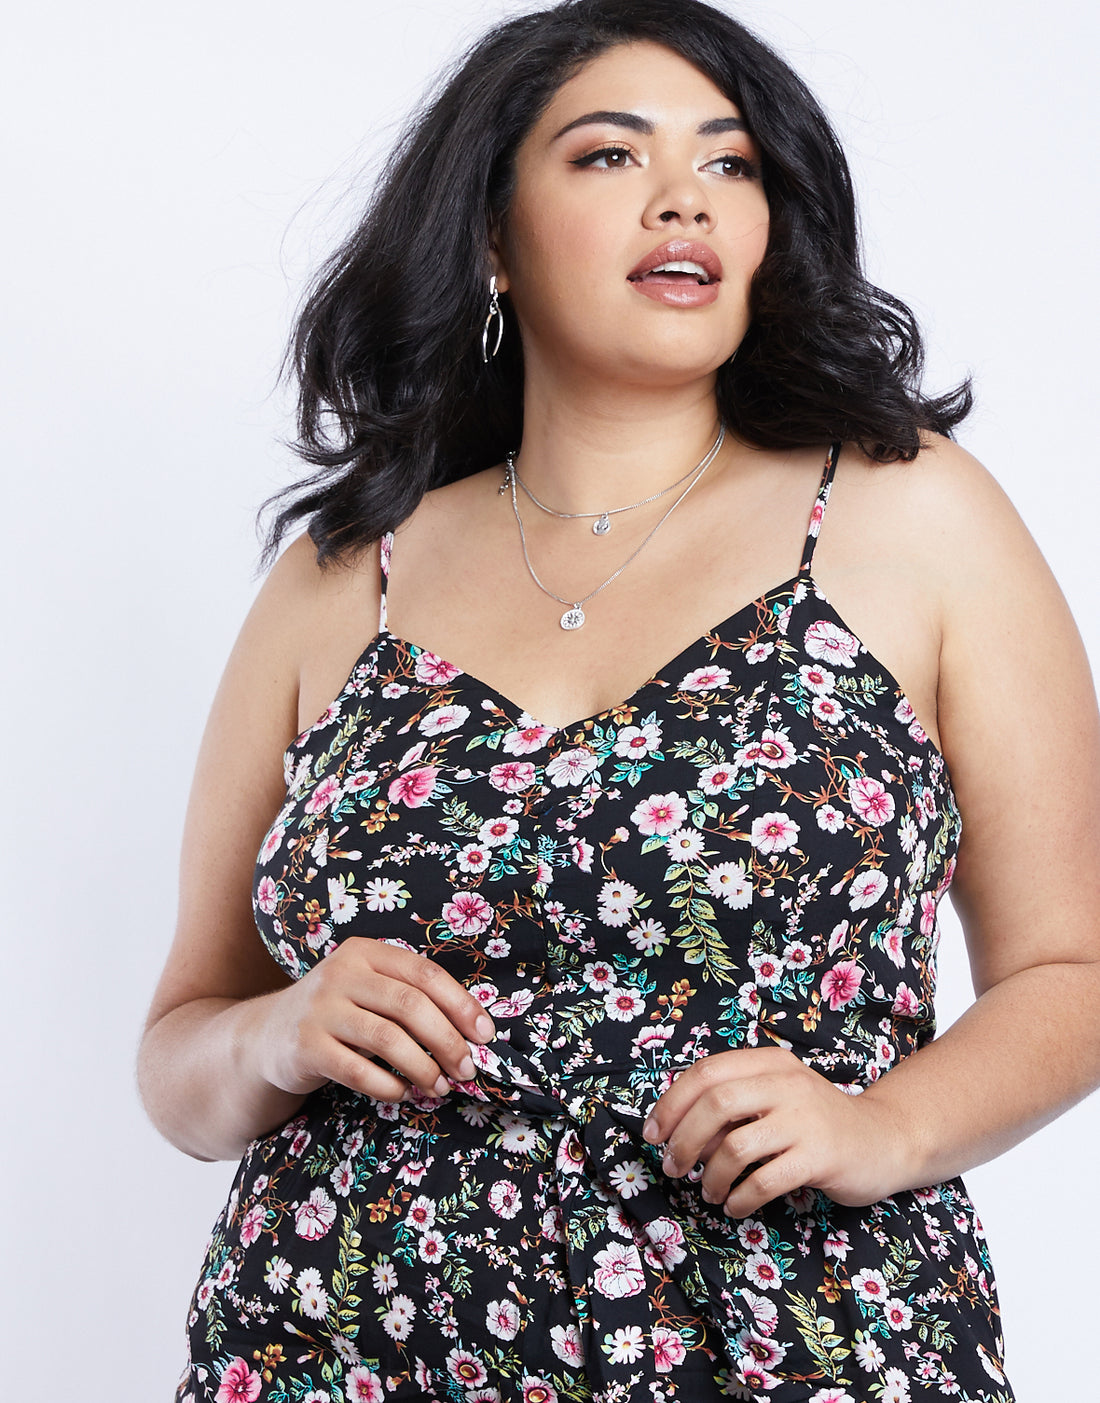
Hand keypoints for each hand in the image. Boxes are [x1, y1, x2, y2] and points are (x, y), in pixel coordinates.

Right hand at [250, 937, 495, 1102]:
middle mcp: (341, 973)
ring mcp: (320, 1008)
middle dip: (447, 1042)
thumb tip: (472, 1035)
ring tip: (440, 1088)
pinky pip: (358, 1070)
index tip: (485, 1035)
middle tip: (467, 1070)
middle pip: (410, 1005)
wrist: (268, 1035)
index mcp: (366, 952)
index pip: (425, 974)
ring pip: (387, 1038)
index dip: (461, 1005)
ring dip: (423, 1069)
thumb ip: (410, 1000)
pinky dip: (388, 1086)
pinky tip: (403, 1094)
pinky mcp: (305, 1045)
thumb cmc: (339, 1014)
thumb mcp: (369, 991)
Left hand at [641, 1047, 906, 1215]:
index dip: (671, 1104)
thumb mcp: (774, 1099)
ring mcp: (805, 1119)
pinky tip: (734, 1206)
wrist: (882, 1140)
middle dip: (684, 1140)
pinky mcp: (820, 1157)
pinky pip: (764, 1181)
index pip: (706, 1072)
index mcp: (769, 1062)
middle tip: (674, 1167)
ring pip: (736, 1146)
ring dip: (710, 1176)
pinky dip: (739, 1198)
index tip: (653, 1134)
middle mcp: (786, 1083)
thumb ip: (732, 1108)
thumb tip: (676, 1135)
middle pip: (715, 1104)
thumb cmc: (815, 1122)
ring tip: (708, 1192)